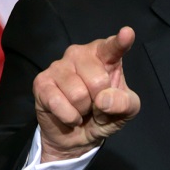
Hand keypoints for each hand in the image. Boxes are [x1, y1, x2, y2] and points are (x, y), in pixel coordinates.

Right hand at [33, 26, 140, 161]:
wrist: (78, 135)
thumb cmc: (104, 114)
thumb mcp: (125, 110)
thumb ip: (124, 103)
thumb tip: (103, 99)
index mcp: (105, 55)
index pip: (113, 47)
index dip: (120, 42)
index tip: (127, 33)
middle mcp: (80, 54)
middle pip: (97, 80)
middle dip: (99, 101)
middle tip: (94, 104)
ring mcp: (59, 66)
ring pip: (77, 94)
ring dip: (82, 110)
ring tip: (81, 109)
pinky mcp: (41, 82)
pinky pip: (57, 102)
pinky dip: (68, 117)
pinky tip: (69, 115)